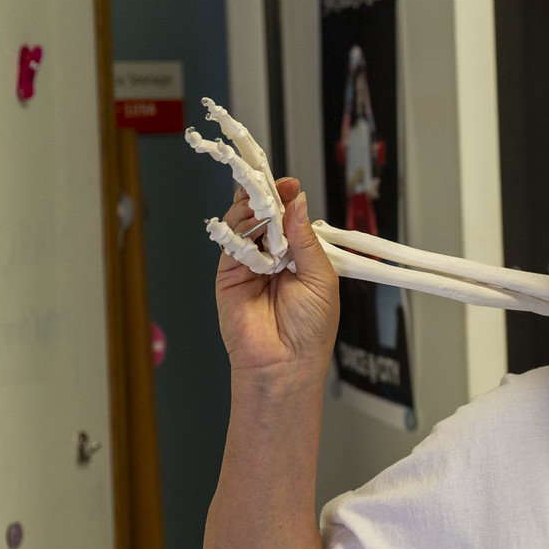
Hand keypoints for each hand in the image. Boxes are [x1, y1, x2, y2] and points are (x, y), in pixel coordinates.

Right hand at [215, 178, 338, 379]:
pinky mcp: (228, 274)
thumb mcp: (320, 277)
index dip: (287, 199)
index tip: (290, 184)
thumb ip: (305, 240)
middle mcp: (274, 257)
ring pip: (243, 224)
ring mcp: (249, 264)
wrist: (285, 363)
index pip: (289, 218)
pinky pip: (229, 244)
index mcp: (300, 256)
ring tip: (261, 206)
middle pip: (263, 215)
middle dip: (265, 196)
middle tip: (270, 185)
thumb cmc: (310, 330)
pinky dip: (237, 229)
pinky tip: (249, 226)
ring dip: (251, 209)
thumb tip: (296, 203)